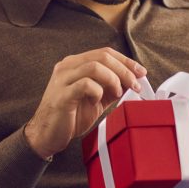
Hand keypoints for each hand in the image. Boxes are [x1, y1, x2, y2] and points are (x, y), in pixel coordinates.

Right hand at [24, 47, 145, 159]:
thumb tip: (132, 80)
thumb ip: (111, 87)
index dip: (126, 60)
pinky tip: (97, 101)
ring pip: (94, 67)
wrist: (47, 135)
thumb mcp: (97, 99)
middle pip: (102, 56)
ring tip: (117, 93)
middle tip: (135, 85)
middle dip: (124, 70)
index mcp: (75, 64)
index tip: (141, 72)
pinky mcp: (62, 94)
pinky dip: (98, 91)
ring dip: (113, 79)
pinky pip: (85, 84)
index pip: (105, 52)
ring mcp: (63, 79)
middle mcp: (67, 66)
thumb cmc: (71, 116)